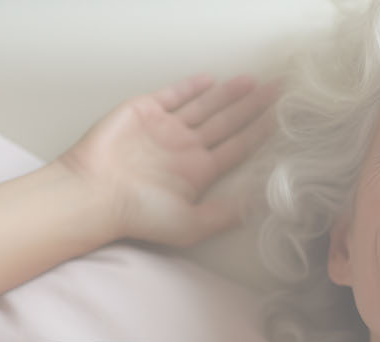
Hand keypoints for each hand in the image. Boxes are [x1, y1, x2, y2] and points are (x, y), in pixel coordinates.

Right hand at [57, 74, 278, 246]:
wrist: (94, 193)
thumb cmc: (139, 214)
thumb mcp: (191, 223)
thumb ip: (226, 213)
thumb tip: (262, 206)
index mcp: (200, 171)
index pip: (238, 147)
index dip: (261, 132)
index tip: (285, 117)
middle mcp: (186, 148)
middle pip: (228, 122)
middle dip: (253, 107)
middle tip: (279, 90)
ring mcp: (166, 128)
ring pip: (205, 106)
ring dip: (229, 94)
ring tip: (253, 82)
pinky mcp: (145, 111)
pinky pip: (172, 95)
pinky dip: (190, 87)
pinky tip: (210, 79)